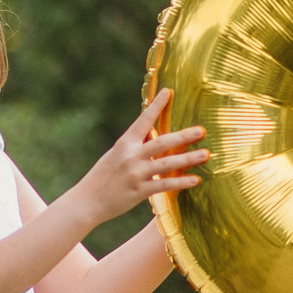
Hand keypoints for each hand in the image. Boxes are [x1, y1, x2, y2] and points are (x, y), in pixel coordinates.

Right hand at [76, 90, 205, 222]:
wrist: (87, 201)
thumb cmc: (102, 177)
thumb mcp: (115, 156)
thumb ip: (134, 146)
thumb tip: (153, 135)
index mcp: (124, 144)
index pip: (143, 121)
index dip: (156, 106)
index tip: (168, 92)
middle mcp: (130, 156)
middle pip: (161, 142)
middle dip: (183, 136)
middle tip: (201, 130)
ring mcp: (135, 174)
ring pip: (166, 164)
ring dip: (188, 159)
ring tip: (206, 154)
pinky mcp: (139, 191)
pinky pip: (164, 185)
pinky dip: (180, 182)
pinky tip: (195, 180)